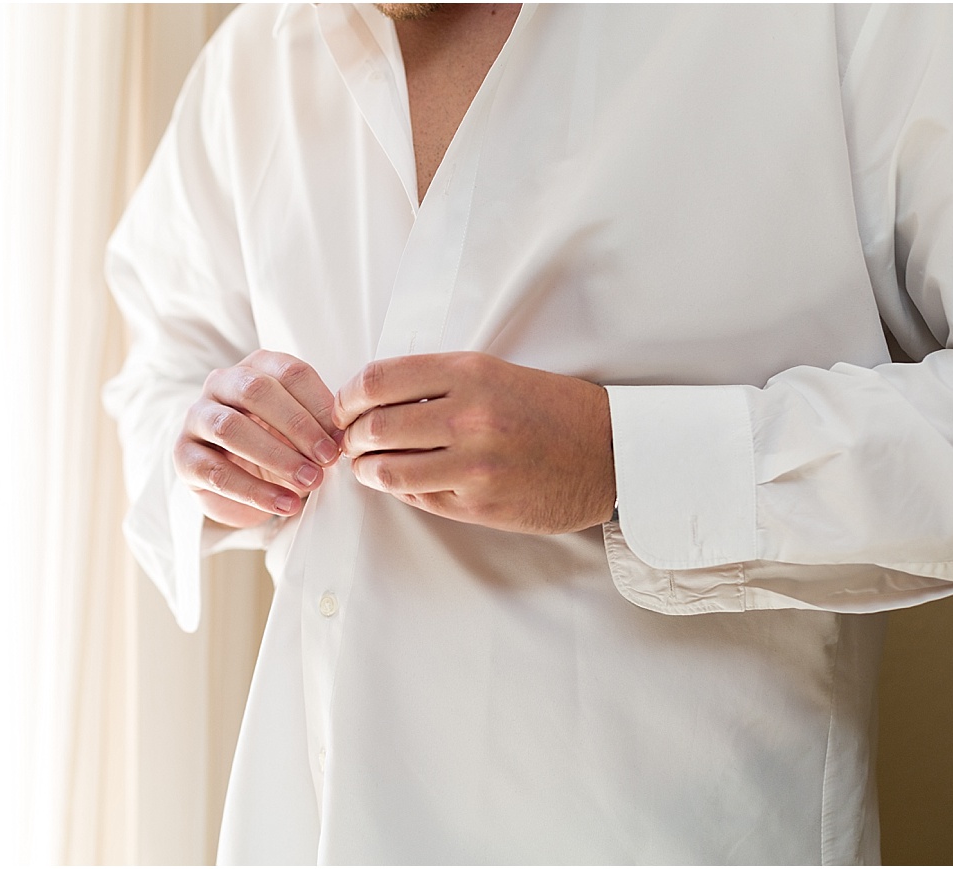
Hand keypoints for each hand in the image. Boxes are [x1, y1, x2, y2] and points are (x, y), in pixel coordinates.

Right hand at [175, 350, 341, 528]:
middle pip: (256, 391)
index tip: (341, 436)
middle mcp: (221, 384)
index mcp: (255, 367)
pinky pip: (216, 473)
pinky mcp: (184, 457)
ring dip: (277, 457)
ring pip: (230, 428)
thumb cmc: (274, 445)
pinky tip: (285, 504)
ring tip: (309, 482)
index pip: (289, 372)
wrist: (238, 482)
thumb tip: (340, 437)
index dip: (319, 404)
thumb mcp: (299, 431)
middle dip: (298, 426)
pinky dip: (255, 492)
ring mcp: (197, 418)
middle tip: (327, 459)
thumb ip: (318, 427)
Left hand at [333, 352, 614, 533]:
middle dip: (352, 437)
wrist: (609, 453)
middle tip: (351, 440)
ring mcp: (475, 465)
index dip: (347, 397)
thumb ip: (437, 382)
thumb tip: (372, 398)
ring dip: (367, 469)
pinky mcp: (481, 504)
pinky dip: (400, 489)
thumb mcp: (495, 373)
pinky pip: (418, 497)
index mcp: (470, 373)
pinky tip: (403, 480)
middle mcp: (470, 417)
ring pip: (389, 470)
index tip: (344, 407)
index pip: (378, 381)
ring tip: (368, 465)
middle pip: (375, 427)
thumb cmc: (551, 409)